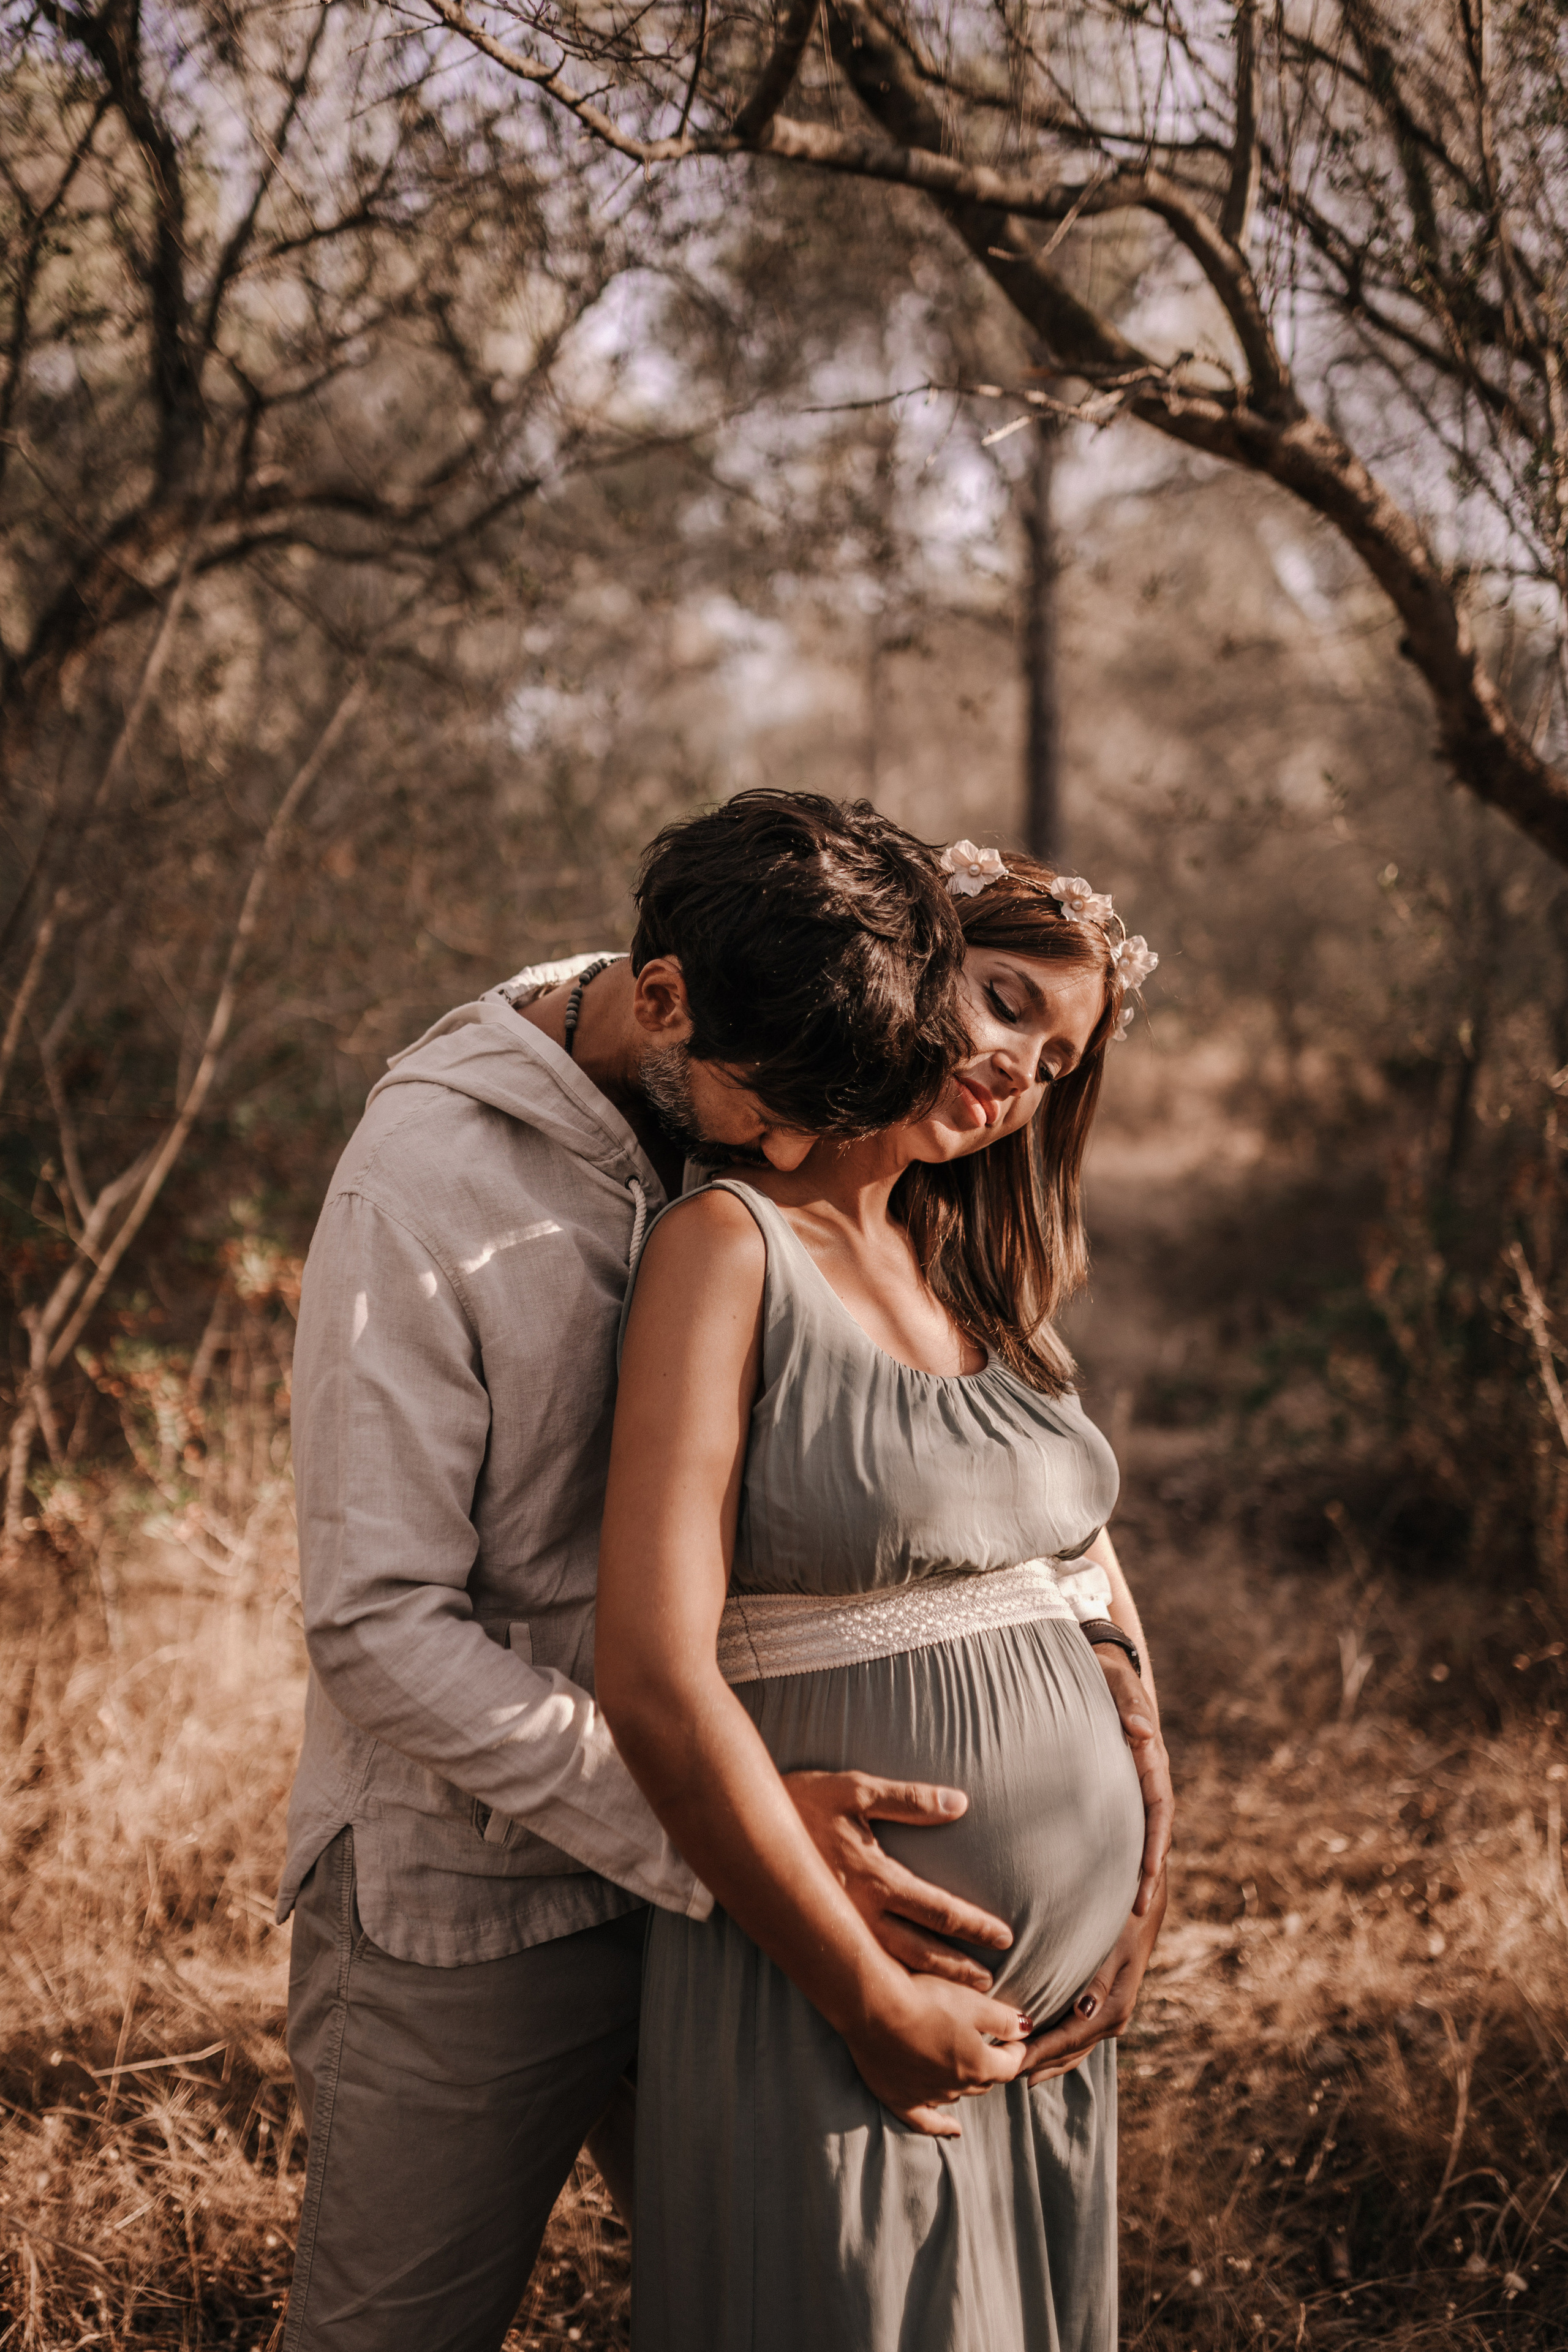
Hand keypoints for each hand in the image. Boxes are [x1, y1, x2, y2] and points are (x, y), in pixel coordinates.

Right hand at [782, 1769, 1013, 1988]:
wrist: (741, 1826)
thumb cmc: (801, 1800)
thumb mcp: (855, 1791)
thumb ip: (909, 1799)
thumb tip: (959, 1804)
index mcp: (876, 1877)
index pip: (938, 1909)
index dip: (973, 1925)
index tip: (1003, 1937)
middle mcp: (860, 1913)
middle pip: (921, 1950)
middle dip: (958, 1969)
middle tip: (990, 1985)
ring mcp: (838, 1930)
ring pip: (892, 1966)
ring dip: (929, 1982)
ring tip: (959, 1994)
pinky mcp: (820, 1934)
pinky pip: (859, 1966)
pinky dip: (889, 1983)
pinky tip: (901, 1992)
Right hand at [844, 1971, 1032, 2138]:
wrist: (874, 2005)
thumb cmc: (925, 1997)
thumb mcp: (974, 2002)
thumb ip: (1005, 2020)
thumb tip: (1026, 2029)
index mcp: (978, 2065)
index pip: (1010, 2064)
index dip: (1015, 2048)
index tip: (1015, 2036)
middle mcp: (956, 2087)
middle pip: (984, 2080)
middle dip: (991, 2063)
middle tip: (991, 2045)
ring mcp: (927, 2096)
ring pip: (958, 2094)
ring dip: (967, 2081)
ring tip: (968, 2064)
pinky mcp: (899, 2098)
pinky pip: (925, 2121)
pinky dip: (942, 2126)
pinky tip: (954, 2130)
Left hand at [1020, 1871, 1168, 2085]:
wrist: (1145, 1911)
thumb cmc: (1124, 1922)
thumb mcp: (1114, 1947)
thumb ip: (1098, 1980)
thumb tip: (1083, 2012)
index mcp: (1113, 2010)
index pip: (1068, 2041)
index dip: (1037, 2054)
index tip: (1009, 2063)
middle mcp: (1112, 2021)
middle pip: (1067, 2053)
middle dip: (1034, 2064)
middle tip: (998, 2074)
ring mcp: (1108, 2019)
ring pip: (1071, 2052)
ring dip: (1043, 2062)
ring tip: (1010, 2070)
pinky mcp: (1102, 2012)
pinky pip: (1075, 2040)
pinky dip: (1055, 2051)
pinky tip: (1036, 2057)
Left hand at [1088, 1649, 1173, 1913]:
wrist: (1093, 1660)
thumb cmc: (1102, 1669)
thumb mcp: (1115, 1679)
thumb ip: (1129, 1701)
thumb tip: (1143, 1732)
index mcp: (1149, 1755)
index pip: (1159, 1805)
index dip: (1156, 1839)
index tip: (1151, 1871)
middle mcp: (1142, 1773)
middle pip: (1152, 1829)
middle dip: (1148, 1870)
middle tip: (1136, 1912)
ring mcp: (1127, 1780)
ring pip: (1135, 1830)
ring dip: (1133, 1867)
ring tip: (1121, 1909)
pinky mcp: (1109, 1781)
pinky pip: (1117, 1821)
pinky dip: (1115, 1849)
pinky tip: (1098, 1874)